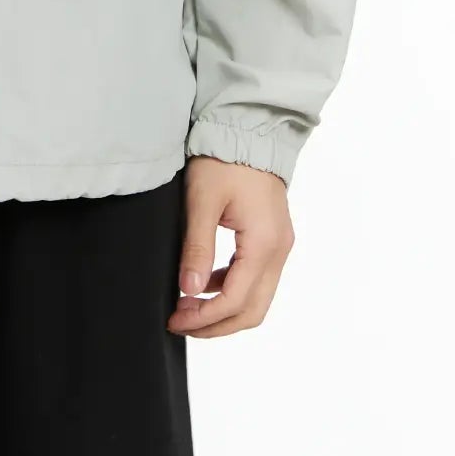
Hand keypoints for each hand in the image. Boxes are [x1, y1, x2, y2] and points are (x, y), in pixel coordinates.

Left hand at [167, 155, 294, 338]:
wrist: (248, 130)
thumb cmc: (224, 160)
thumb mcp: (202, 201)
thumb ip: (197, 248)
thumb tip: (189, 291)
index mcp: (264, 243)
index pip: (235, 300)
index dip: (204, 318)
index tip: (175, 320)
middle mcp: (279, 250)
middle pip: (252, 310)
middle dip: (216, 324)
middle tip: (180, 322)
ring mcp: (279, 246)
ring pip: (257, 299)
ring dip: (224, 310)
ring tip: (187, 306)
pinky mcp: (273, 239)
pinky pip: (256, 279)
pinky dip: (231, 289)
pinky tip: (204, 283)